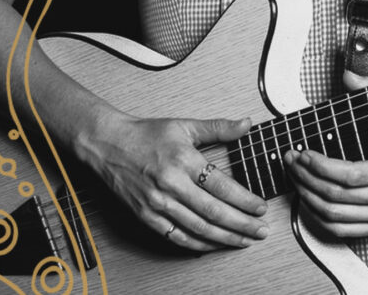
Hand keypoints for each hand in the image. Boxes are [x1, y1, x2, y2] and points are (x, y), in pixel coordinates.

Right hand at [77, 111, 269, 250]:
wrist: (106, 144)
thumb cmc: (144, 134)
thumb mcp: (182, 126)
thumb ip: (217, 128)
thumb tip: (246, 124)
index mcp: (183, 160)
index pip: (223, 187)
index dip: (246, 201)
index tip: (261, 207)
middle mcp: (171, 184)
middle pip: (215, 212)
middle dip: (243, 225)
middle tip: (261, 230)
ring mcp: (158, 202)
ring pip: (200, 228)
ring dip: (226, 238)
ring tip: (245, 241)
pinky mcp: (146, 215)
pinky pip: (177, 236)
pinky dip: (199, 244)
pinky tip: (214, 244)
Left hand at [283, 137, 367, 237]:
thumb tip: (349, 77)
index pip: (348, 175)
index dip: (318, 165)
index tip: (302, 151)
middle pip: (336, 197)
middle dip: (305, 177)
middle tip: (291, 160)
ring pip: (336, 217)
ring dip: (308, 197)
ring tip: (295, 177)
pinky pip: (346, 230)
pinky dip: (320, 217)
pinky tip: (308, 200)